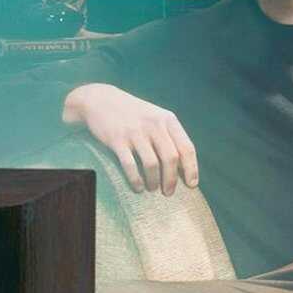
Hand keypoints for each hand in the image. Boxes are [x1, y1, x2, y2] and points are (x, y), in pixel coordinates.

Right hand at [62, 82, 199, 193]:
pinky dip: (136, 179)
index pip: (187, 148)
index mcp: (168, 120)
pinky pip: (130, 165)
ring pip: (152, 164)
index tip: (192, 184)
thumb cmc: (134, 113)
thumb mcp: (156, 116)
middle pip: (171, 158)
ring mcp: (135, 132)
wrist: (101, 100)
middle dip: (171, 179)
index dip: (191, 168)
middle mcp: (154, 125)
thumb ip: (170, 136)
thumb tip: (183, 166)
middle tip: (168, 192)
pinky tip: (138, 187)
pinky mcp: (117, 139)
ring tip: (152, 189)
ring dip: (154, 181)